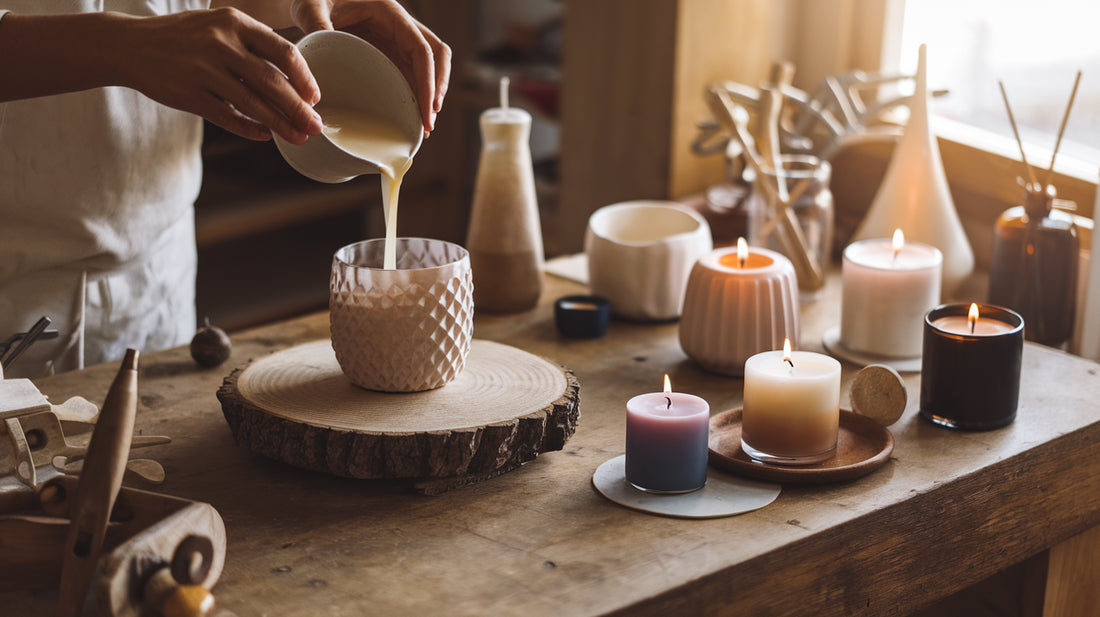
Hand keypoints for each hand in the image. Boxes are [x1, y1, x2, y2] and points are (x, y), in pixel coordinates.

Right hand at [120, 8, 322, 143]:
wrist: (128, 45)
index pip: (283, 51)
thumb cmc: (184, 38)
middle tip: (316, 126)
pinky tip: (265, 136)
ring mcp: (203, 70)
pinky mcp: (189, 95)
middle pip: (272, 82)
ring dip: (280, 124)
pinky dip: (250, 129)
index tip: (315, 98)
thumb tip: (295, 80)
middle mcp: (221, 44)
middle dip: (299, 108)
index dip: (304, 77)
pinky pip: (228, 117)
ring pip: (253, 104)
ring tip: (299, 138)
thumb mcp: (218, 26)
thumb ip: (252, 45)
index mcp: (234, 22)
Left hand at [290, 0, 450, 134]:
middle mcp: (401, 28)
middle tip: (427, 124)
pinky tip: (408, 118)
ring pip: (430, 68)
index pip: (422, 49)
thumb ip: (317, 26)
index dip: (429, 81)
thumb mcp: (311, 6)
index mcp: (391, 14)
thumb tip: (317, 62)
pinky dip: (414, 96)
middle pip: (437, 57)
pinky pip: (411, 75)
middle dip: (437, 90)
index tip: (428, 110)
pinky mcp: (390, 55)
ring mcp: (397, 42)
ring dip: (430, 96)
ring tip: (422, 128)